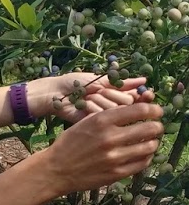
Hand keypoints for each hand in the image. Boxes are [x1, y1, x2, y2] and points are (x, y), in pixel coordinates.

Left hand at [28, 72, 152, 122]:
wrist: (56, 92)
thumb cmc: (77, 83)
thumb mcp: (101, 80)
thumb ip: (123, 82)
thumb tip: (144, 80)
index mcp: (115, 97)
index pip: (137, 99)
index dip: (143, 97)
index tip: (147, 93)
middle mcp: (112, 109)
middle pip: (127, 104)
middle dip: (112, 95)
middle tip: (97, 91)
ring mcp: (103, 119)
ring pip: (115, 110)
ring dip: (100, 99)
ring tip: (87, 97)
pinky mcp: (93, 125)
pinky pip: (102, 116)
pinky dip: (91, 106)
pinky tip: (83, 104)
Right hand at [42, 99, 163, 193]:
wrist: (56, 170)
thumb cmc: (70, 143)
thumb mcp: (85, 122)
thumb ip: (109, 116)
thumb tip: (135, 110)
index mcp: (102, 120)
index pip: (139, 110)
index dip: (154, 109)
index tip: (157, 111)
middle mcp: (110, 138)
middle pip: (150, 128)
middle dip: (158, 126)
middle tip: (157, 127)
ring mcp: (114, 157)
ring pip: (149, 147)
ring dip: (153, 142)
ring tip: (150, 141)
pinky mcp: (116, 174)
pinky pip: (142, 164)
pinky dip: (147, 157)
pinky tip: (142, 154)